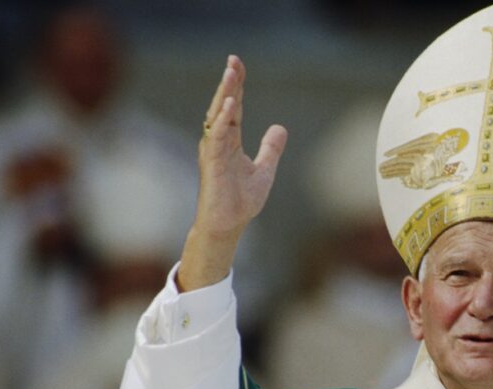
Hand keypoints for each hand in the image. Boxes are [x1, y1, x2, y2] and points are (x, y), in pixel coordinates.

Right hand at [178, 55, 287, 291]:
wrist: (229, 224)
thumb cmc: (241, 200)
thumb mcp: (264, 170)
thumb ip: (271, 149)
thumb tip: (279, 128)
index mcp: (230, 140)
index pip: (233, 107)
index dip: (236, 86)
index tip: (238, 64)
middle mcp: (219, 141)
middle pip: (224, 105)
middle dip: (229, 83)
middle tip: (233, 60)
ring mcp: (214, 151)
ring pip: (218, 116)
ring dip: (224, 94)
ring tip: (231, 73)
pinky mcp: (213, 163)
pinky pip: (217, 137)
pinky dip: (222, 120)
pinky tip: (228, 105)